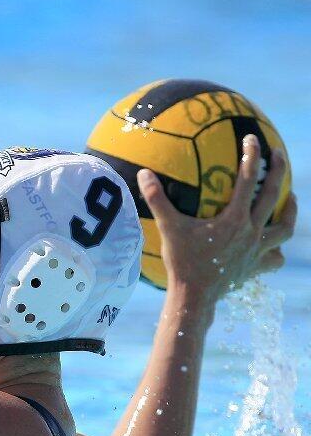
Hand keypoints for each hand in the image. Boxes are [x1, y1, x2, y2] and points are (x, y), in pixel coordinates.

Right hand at [137, 135, 296, 309]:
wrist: (194, 297)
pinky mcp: (256, 268)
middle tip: (279, 154)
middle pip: (272, 196)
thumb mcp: (168, 228)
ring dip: (289, 211)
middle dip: (278, 171)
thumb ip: (157, 199)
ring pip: (284, 227)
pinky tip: (273, 247)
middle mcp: (252, 231)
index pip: (247, 179)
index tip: (252, 138)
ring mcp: (257, 251)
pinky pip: (275, 258)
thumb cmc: (182, 261)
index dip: (251, 155)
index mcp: (234, 218)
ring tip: (291, 199)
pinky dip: (277, 251)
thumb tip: (143, 173)